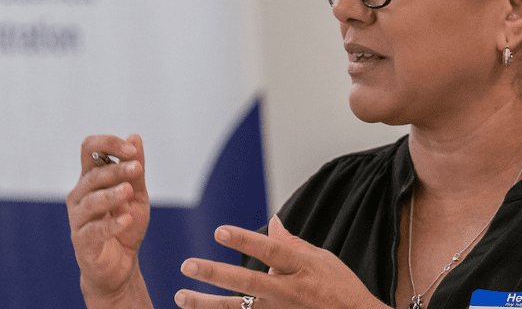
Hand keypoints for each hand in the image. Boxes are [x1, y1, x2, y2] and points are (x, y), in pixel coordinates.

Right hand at [68, 134, 151, 307]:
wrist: (120, 267)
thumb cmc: (125, 227)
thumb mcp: (137, 196)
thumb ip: (136, 170)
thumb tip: (134, 137)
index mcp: (91, 179)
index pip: (89, 149)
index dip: (108, 143)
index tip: (131, 149)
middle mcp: (80, 195)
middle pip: (93, 174)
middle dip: (116, 169)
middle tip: (137, 169)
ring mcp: (78, 218)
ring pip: (91, 200)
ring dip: (111, 194)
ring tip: (129, 191)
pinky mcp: (82, 241)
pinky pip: (94, 230)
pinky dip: (111, 224)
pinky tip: (126, 219)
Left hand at [173, 216, 386, 308]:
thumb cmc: (340, 289)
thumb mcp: (322, 260)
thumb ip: (291, 244)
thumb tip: (272, 221)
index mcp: (300, 269)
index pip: (270, 252)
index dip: (244, 242)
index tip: (219, 231)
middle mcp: (287, 293)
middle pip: (247, 283)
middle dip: (215, 275)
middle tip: (187, 265)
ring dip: (206, 305)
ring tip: (181, 296)